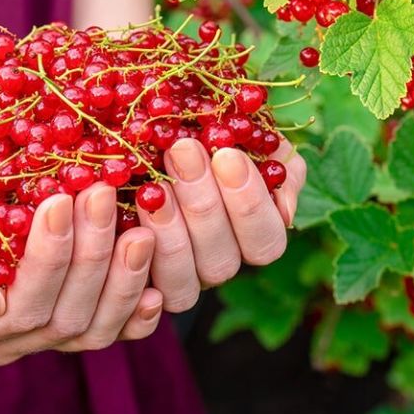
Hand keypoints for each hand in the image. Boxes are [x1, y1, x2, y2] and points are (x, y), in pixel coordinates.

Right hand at [0, 128, 162, 364]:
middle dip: (89, 256)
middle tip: (104, 194)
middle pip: (60, 317)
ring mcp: (38, 335)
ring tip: (141, 226)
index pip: (16, 305)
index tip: (61, 199)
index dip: (47, 258)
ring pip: (92, 329)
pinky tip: (156, 283)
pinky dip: (137, 311)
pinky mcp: (71, 318)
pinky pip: (111, 331)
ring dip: (123, 278)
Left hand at [136, 138, 305, 311]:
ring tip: (155, 181)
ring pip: (180, 275)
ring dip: (168, 228)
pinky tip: (129, 207)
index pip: (265, 240)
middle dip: (202, 204)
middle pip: (221, 259)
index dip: (249, 204)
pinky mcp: (140, 280)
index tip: (227, 155)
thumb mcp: (258, 141)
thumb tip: (285, 209)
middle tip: (183, 150)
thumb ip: (283, 168)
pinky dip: (134, 251)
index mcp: (255, 236)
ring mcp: (179, 277)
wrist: (163, 129)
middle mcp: (219, 262)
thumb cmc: (217, 135)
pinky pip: (139, 284)